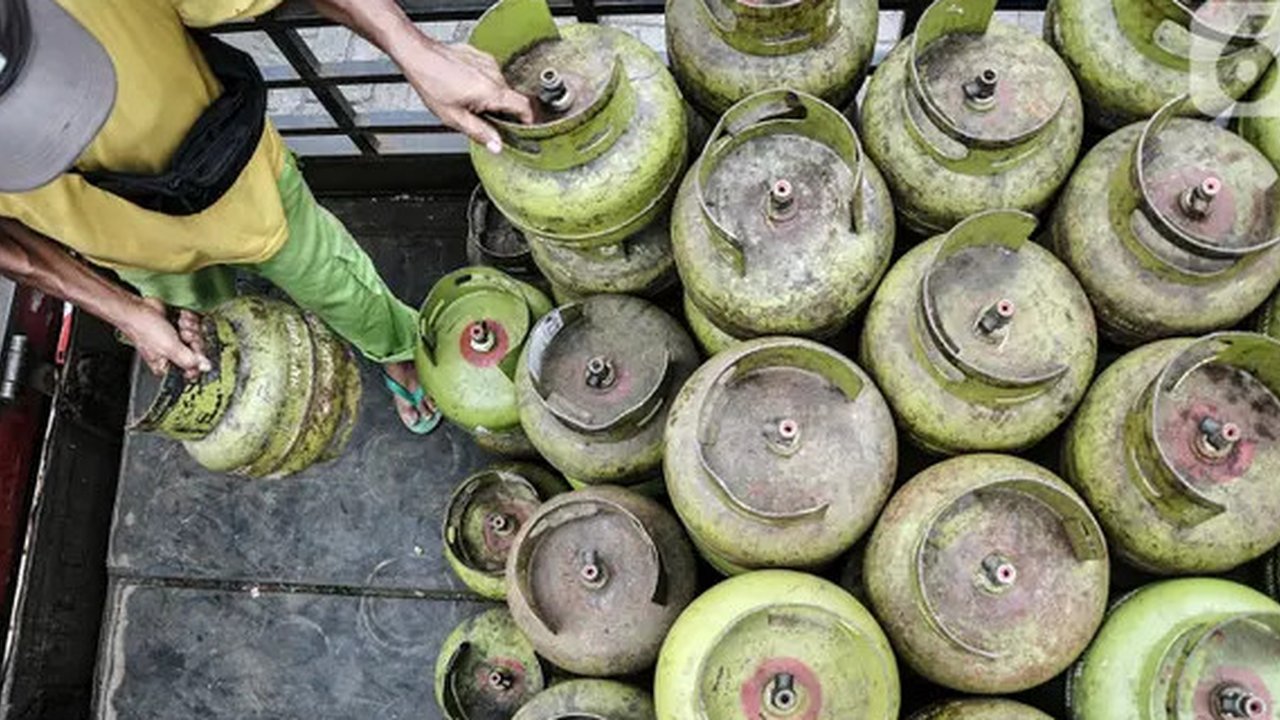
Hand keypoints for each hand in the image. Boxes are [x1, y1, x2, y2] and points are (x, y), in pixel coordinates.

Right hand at [122, 298, 212, 379]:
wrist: (137, 308)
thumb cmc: (144, 329)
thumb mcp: (169, 348)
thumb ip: (188, 360)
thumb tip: (205, 368)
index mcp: (169, 366)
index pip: (193, 370)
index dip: (198, 360)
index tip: (196, 352)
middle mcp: (174, 354)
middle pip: (199, 352)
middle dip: (194, 340)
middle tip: (184, 335)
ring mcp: (178, 339)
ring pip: (199, 336)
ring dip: (192, 327)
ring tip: (180, 324)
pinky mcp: (180, 326)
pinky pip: (195, 324)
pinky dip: (190, 318)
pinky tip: (181, 317)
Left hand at [398, 39, 533, 152]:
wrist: (418, 54)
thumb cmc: (431, 82)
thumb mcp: (454, 117)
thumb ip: (479, 133)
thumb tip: (497, 146)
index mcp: (491, 91)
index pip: (525, 107)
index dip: (529, 120)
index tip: (527, 129)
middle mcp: (494, 74)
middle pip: (511, 98)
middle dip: (501, 111)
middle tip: (482, 118)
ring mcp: (489, 63)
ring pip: (499, 87)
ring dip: (490, 97)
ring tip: (467, 100)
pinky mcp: (481, 56)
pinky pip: (490, 75)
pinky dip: (482, 83)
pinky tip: (464, 85)